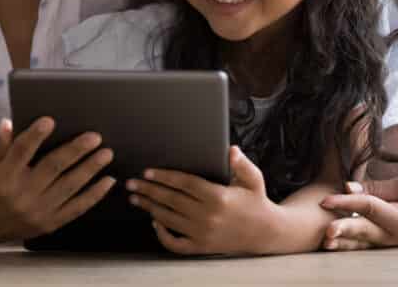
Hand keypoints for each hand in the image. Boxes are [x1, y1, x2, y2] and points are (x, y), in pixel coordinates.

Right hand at [0, 117, 115, 244]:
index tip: (49, 120)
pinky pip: (76, 208)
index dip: (35, 136)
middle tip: (94, 137)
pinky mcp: (48, 223)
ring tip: (106, 154)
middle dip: (76, 151)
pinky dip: (94, 195)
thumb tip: (10, 122)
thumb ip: (0, 143)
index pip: (20, 152)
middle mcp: (21, 195)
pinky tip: (107, 181)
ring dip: (90, 169)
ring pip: (69, 187)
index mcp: (3, 177)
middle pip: (53, 168)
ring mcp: (37, 212)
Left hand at [126, 145, 276, 254]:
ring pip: (169, 219)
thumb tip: (230, 150)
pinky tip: (154, 222)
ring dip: (149, 208)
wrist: (266, 232)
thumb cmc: (256, 200)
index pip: (184, 183)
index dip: (164, 176)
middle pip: (171, 200)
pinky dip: (162, 234)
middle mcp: (208, 216)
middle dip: (148, 190)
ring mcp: (203, 234)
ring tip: (135, 197)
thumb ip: (241, 163)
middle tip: (131, 183)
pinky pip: (176, 244)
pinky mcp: (202, 247)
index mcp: (218, 197)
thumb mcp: (253, 178)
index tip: (147, 171)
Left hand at [320, 177, 397, 250]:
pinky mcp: (374, 246)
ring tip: (325, 242)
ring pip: (358, 244)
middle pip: (363, 230)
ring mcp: (381, 244)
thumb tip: (348, 187)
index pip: (370, 207)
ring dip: (340, 243)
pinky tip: (327, 244)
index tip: (325, 200)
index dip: (347, 202)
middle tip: (328, 230)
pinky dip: (342, 246)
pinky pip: (356, 247)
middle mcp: (390, 235)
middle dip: (345, 230)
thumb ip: (377, 188)